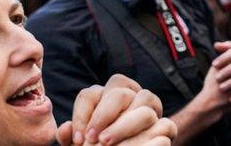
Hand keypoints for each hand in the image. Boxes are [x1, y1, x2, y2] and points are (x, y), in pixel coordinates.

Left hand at [58, 74, 175, 145]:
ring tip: (107, 143)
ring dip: (124, 123)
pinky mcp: (166, 127)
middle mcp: (130, 95)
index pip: (91, 94)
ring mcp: (151, 109)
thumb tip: (64, 129)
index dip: (82, 115)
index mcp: (105, 97)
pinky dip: (150, 135)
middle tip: (93, 139)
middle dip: (104, 115)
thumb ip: (71, 138)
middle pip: (118, 90)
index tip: (78, 139)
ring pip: (144, 99)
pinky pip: (165, 124)